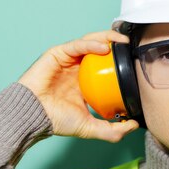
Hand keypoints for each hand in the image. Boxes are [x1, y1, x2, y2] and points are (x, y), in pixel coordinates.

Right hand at [18, 30, 138, 141]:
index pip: (106, 64)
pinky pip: (77, 45)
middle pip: (100, 48)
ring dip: (106, 38)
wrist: (33, 116)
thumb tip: (134, 125)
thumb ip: (112, 130)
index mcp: (86, 81)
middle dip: (116, 43)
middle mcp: (78, 67)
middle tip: (130, 45)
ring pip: (90, 42)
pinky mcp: (57, 54)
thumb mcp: (90, 127)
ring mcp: (67, 60)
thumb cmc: (55, 120)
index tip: (135, 61)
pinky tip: (103, 47)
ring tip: (120, 42)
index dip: (120, 60)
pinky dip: (91, 44)